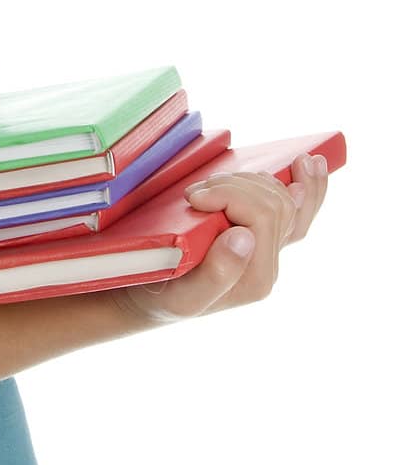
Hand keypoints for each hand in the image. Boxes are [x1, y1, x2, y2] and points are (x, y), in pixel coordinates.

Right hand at [111, 151, 328, 327]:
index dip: (230, 195)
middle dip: (237, 185)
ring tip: (215, 185)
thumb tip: (245, 238)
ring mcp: (270, 250)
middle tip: (196, 192)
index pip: (261, 216)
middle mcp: (270, 265)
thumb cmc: (161, 297)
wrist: (152, 301)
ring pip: (289, 199)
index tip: (193, 197)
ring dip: (252, 180)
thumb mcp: (182, 295)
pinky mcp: (263, 238)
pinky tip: (311, 164)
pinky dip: (307, 184)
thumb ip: (216, 273)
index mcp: (255, 278)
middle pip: (277, 203)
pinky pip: (298, 209)